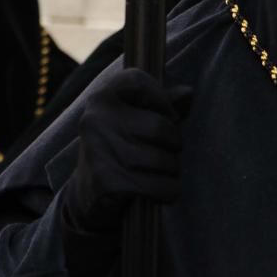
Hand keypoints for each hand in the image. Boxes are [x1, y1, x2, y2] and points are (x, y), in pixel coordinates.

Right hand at [63, 68, 191, 234]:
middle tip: (166, 153)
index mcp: (100, 98)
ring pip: (163, 160)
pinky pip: (159, 186)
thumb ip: (161, 105)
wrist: (87, 195)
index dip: (162, 99)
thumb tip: (189, 92)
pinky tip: (157, 192)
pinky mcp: (107, 181)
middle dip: (174, 144)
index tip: (167, 116)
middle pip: (160, 127)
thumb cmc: (119, 149)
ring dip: (172, 172)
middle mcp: (95, 119)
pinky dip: (167, 192)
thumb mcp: (133, 120)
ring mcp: (99, 150)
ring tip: (160, 173)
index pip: (138, 80)